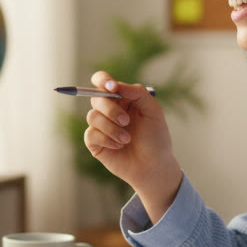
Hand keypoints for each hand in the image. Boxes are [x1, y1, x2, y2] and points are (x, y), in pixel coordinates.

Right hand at [84, 71, 182, 221]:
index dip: (102, 80)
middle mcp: (109, 110)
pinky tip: (119, 146)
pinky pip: (91, 134)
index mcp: (122, 98)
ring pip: (92, 116)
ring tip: (127, 139)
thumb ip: (137, 93)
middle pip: (96, 98)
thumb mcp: (153, 111)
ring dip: (111, 128)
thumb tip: (115, 85)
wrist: (154, 166)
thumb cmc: (156, 138)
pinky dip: (106, 139)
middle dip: (111, 109)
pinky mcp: (95, 143)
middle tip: (126, 121)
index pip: (103, 81)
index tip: (111, 86)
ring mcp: (101, 126)